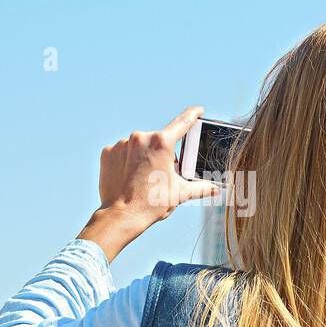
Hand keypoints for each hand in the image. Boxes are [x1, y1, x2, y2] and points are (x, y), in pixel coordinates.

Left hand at [77, 106, 219, 262]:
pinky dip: (127, 161)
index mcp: (162, 143)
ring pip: (140, 146)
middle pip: (159, 140)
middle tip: (163, 174)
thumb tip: (216, 189)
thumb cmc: (152, 204)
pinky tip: (129, 177)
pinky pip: (122, 152)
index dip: (193, 115)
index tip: (198, 110)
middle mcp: (141, 137)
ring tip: (144, 179)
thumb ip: (202, 187)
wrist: (121, 216)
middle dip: (164, 154)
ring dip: (145, 157)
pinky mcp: (108, 152)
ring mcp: (122, 144)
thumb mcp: (181, 193)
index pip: (182, 122)